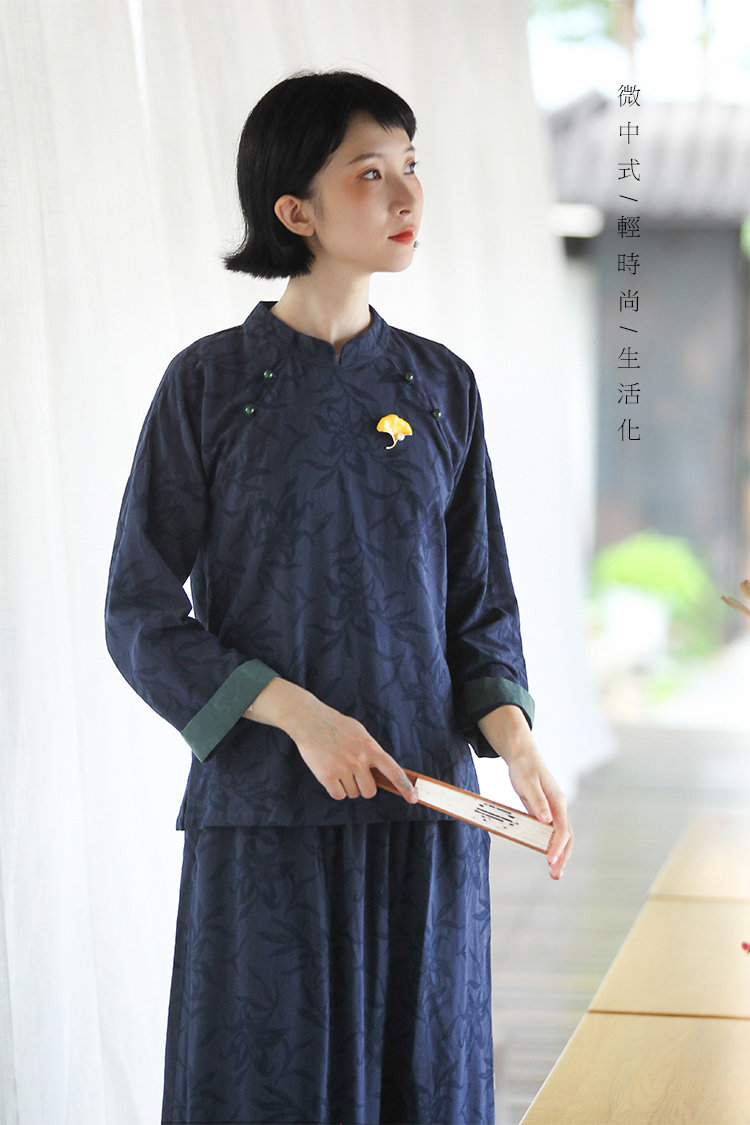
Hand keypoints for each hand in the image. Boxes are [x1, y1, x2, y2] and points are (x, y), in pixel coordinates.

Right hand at [244, 678, 417, 803]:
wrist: (310, 721)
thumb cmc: (336, 725)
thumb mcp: (360, 732)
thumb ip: (371, 750)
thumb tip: (379, 768)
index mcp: (370, 748)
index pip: (393, 771)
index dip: (405, 787)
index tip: (413, 798)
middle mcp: (359, 761)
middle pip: (370, 791)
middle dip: (364, 787)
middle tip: (355, 775)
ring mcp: (343, 769)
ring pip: (353, 793)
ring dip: (348, 786)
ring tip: (339, 768)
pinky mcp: (327, 776)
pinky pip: (338, 795)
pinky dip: (336, 789)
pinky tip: (331, 775)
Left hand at [478, 705, 572, 879]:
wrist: (522, 755)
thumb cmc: (524, 767)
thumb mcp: (527, 783)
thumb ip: (537, 801)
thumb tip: (546, 820)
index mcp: (557, 801)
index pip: (562, 829)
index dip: (557, 847)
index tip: (550, 861)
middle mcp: (559, 807)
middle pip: (567, 837)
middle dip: (563, 857)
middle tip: (555, 875)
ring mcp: (554, 810)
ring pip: (562, 837)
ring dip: (560, 855)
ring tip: (555, 873)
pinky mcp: (546, 812)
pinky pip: (553, 833)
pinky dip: (553, 847)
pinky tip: (549, 858)